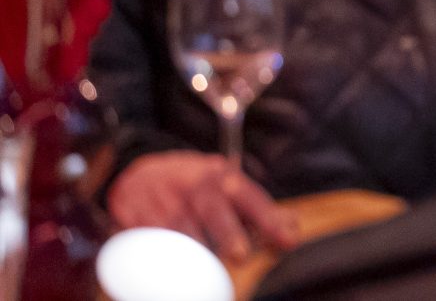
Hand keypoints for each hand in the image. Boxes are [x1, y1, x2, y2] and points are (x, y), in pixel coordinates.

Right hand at [108, 152, 298, 261]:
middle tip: (240, 255)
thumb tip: (292, 228)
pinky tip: (170, 272)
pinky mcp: (134, 215)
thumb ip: (257, 209)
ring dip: (194, 252)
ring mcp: (162, 198)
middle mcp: (193, 184)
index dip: (268, 219)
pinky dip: (159, 256)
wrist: (139, 170)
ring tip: (205, 274)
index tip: (286, 241)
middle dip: (228, 232)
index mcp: (221, 176)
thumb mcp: (225, 186)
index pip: (249, 197)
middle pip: (213, 208)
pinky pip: (148, 238)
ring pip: (179, 227)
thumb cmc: (194, 186)